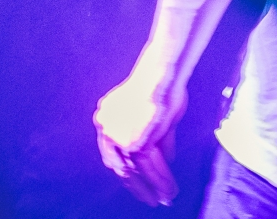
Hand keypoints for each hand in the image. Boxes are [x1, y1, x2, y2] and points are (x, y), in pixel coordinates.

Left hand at [95, 66, 186, 205]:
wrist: (159, 77)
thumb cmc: (159, 87)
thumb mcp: (152, 113)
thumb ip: (155, 137)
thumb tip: (167, 158)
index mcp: (105, 118)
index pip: (112, 154)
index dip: (126, 171)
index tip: (136, 183)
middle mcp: (107, 129)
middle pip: (122, 167)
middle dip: (138, 186)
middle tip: (150, 200)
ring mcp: (120, 138)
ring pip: (139, 171)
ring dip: (154, 187)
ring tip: (165, 198)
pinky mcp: (137, 143)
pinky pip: (151, 168)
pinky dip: (162, 181)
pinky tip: (170, 190)